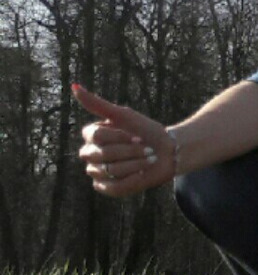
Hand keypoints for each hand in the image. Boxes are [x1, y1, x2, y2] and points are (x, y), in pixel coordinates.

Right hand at [72, 83, 176, 197]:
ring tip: (148, 159)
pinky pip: (113, 187)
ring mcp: (97, 172)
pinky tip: (142, 173)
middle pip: (102, 154)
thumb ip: (98, 104)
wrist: (167, 151)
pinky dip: (131, 180)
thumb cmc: (146, 131)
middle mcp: (90, 154)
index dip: (120, 137)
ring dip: (135, 164)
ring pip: (109, 171)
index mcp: (91, 136)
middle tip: (146, 148)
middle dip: (129, 151)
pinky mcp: (107, 188)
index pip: (97, 136)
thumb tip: (74, 86)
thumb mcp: (124, 115)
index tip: (136, 136)